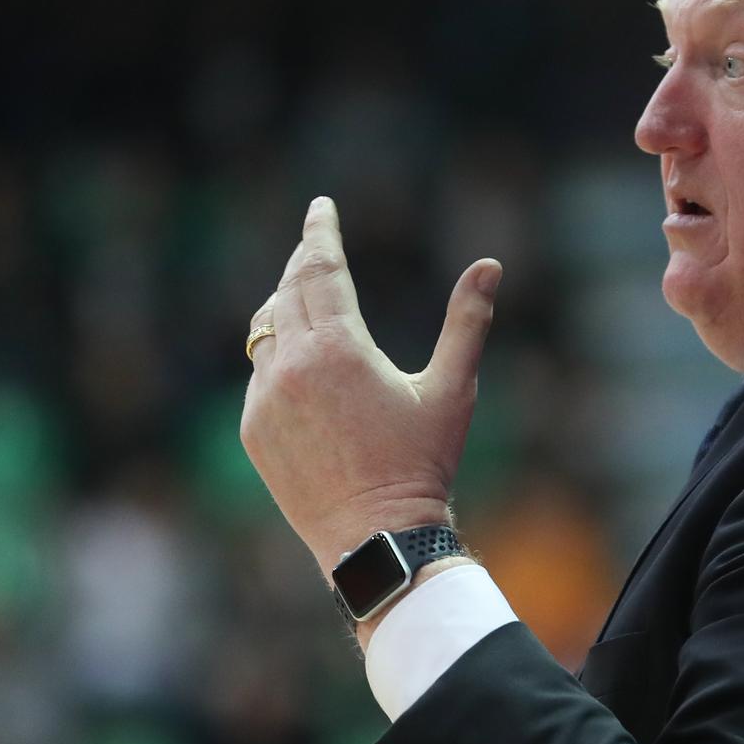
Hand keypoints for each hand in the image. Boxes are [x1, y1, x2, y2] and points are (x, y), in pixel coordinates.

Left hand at [240, 196, 500, 591]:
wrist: (376, 537)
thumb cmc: (422, 464)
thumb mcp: (453, 390)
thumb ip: (466, 322)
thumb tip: (489, 266)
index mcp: (339, 348)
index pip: (321, 267)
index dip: (320, 231)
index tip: (321, 206)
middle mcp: (292, 366)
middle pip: (289, 290)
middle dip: (305, 262)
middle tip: (317, 243)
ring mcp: (266, 399)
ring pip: (267, 330)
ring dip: (287, 307)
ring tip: (308, 298)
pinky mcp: (254, 429)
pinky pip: (260, 375)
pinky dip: (279, 358)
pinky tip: (303, 366)